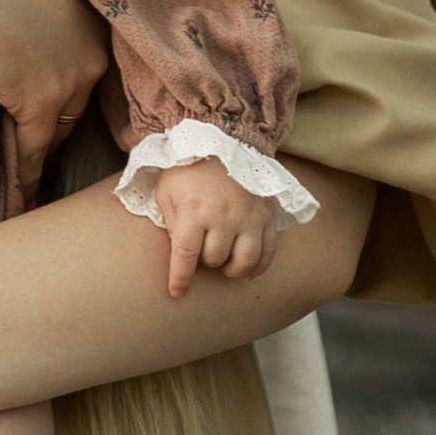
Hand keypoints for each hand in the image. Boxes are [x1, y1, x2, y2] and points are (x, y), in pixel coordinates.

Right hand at [0, 0, 105, 181]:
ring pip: (61, 125)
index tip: (45, 82)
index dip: (62, 73)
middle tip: (40, 128)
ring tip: (31, 158)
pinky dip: (28, 170)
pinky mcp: (41, 103)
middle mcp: (91, 46)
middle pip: (78, 95)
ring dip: (46, 142)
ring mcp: (70, 77)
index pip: (82, 56)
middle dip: (59, 112)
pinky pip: (36, 148)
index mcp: (88, 9)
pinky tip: (21, 187)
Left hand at [152, 161, 283, 300]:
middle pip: (214, 259)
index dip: (180, 278)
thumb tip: (180, 254)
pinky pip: (268, 254)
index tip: (177, 293)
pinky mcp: (267, 217)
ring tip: (223, 262)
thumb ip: (170, 223)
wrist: (222, 141)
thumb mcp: (167, 192)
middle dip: (204, 261)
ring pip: (244, 262)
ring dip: (231, 268)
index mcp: (194, 210)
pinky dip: (257, 267)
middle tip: (201, 250)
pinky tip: (246, 267)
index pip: (186, 256)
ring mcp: (249, 218)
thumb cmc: (188, 170)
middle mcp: (224, 217)